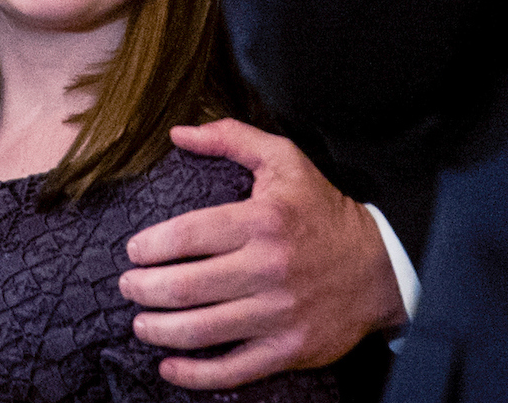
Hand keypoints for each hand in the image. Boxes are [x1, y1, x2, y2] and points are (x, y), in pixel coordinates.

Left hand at [119, 119, 406, 388]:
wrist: (379, 267)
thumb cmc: (321, 211)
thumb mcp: (284, 160)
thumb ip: (231, 138)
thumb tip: (179, 132)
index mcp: (262, 220)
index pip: (187, 235)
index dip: (149, 246)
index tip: (133, 251)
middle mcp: (267, 268)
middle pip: (185, 287)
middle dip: (143, 290)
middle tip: (128, 287)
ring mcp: (277, 314)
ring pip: (200, 331)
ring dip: (158, 330)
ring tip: (141, 323)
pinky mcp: (287, 349)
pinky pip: (231, 370)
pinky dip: (193, 374)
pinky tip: (168, 366)